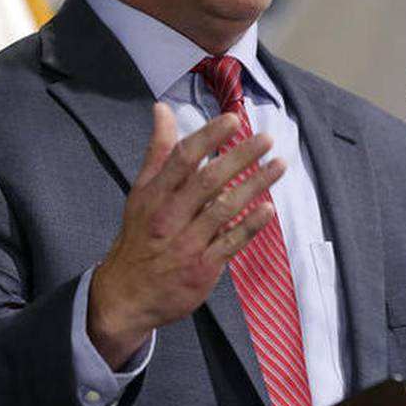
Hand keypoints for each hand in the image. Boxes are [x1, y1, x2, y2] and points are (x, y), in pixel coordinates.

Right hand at [87, 102, 284, 368]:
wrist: (126, 296)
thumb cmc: (139, 237)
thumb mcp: (140, 192)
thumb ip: (157, 151)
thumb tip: (163, 109)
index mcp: (154, 195)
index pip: (182, 158)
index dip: (208, 137)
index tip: (232, 119)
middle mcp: (170, 216)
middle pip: (208, 181)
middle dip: (239, 157)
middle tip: (266, 138)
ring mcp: (188, 243)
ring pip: (224, 209)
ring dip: (254, 185)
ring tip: (279, 165)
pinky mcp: (203, 267)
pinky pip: (231, 243)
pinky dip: (250, 225)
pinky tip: (268, 209)